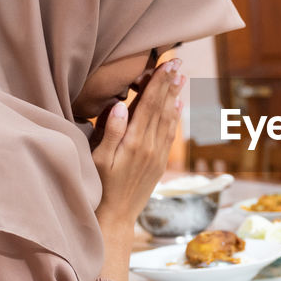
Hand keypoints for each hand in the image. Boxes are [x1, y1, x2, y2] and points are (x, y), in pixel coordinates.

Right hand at [92, 59, 184, 228]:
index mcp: (134, 142)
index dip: (158, 83)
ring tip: (181, 79)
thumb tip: (121, 106)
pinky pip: (169, 135)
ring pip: (169, 120)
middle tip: (178, 63)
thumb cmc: (100, 188)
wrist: (116, 217)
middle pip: (161, 108)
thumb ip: (110, 132)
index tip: (166, 65)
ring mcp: (157, 155)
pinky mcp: (159, 163)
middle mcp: (150, 146)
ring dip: (175, 97)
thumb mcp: (99, 160)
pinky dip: (175, 118)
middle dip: (169, 84)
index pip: (148, 105)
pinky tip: (177, 107)